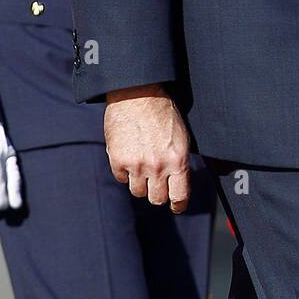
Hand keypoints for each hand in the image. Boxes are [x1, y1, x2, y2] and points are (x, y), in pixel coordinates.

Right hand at [104, 85, 190, 211]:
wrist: (138, 92)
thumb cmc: (163, 111)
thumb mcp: (180, 136)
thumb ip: (178, 161)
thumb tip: (176, 182)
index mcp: (178, 160)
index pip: (179, 197)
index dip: (178, 204)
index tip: (176, 205)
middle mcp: (158, 167)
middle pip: (157, 199)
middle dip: (158, 193)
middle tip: (156, 183)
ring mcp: (137, 165)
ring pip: (138, 191)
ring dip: (140, 182)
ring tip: (142, 166)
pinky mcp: (118, 160)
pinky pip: (121, 177)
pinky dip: (124, 171)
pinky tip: (129, 155)